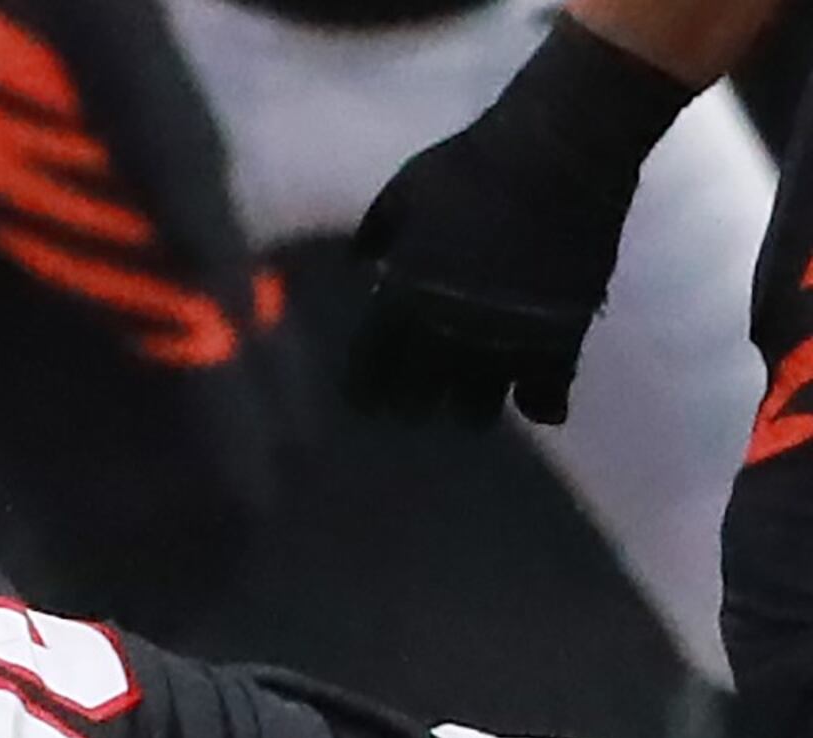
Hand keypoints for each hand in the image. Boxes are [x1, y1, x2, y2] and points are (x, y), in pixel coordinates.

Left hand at [346, 21, 687, 427]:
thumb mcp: (405, 190)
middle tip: (425, 395)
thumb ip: (377, 234)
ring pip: (477, 410)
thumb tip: (358, 264)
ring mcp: (505, 336)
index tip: (370, 397)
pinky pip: (546, 396)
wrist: (562, 144)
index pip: (367, 373)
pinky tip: (539, 407)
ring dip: (474, 406)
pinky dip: (541, 405)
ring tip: (477, 396)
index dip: (366, 391)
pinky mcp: (561, 333)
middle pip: (418, 403)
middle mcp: (447, 330)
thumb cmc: (477, 159)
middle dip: (416, 403)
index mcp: (401, 298)